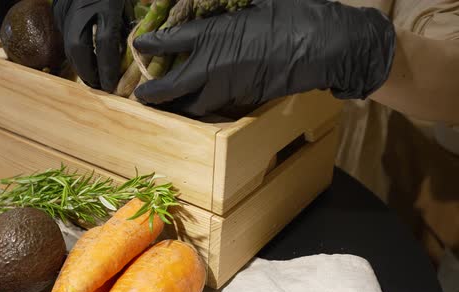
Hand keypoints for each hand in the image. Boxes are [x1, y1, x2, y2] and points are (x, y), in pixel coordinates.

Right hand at [53, 0, 129, 91]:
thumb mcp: (126, 3)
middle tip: (97, 85)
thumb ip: (126, 24)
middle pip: (78, 46)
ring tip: (91, 77)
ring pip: (67, 42)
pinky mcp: (58, 7)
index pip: (105, 42)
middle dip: (87, 71)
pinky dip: (73, 50)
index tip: (111, 85)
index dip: (107, 67)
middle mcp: (84, 6)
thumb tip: (127, 53)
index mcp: (107, 4)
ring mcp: (67, 6)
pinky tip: (82, 60)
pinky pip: (63, 34)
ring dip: (79, 63)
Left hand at [133, 0, 395, 116]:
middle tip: (140, 96)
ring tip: (165, 106)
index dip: (151, 44)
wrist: (323, 44)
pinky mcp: (246, 100)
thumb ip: (227, 5)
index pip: (171, 41)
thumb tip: (211, 5)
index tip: (140, 45)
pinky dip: (202, 109)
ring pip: (194, 105)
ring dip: (177, 107)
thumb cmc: (292, 15)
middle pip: (174, 87)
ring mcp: (230, 87)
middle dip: (154, 93)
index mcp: (215, 35)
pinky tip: (197, 107)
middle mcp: (216, 65)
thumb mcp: (255, 1)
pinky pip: (217, 107)